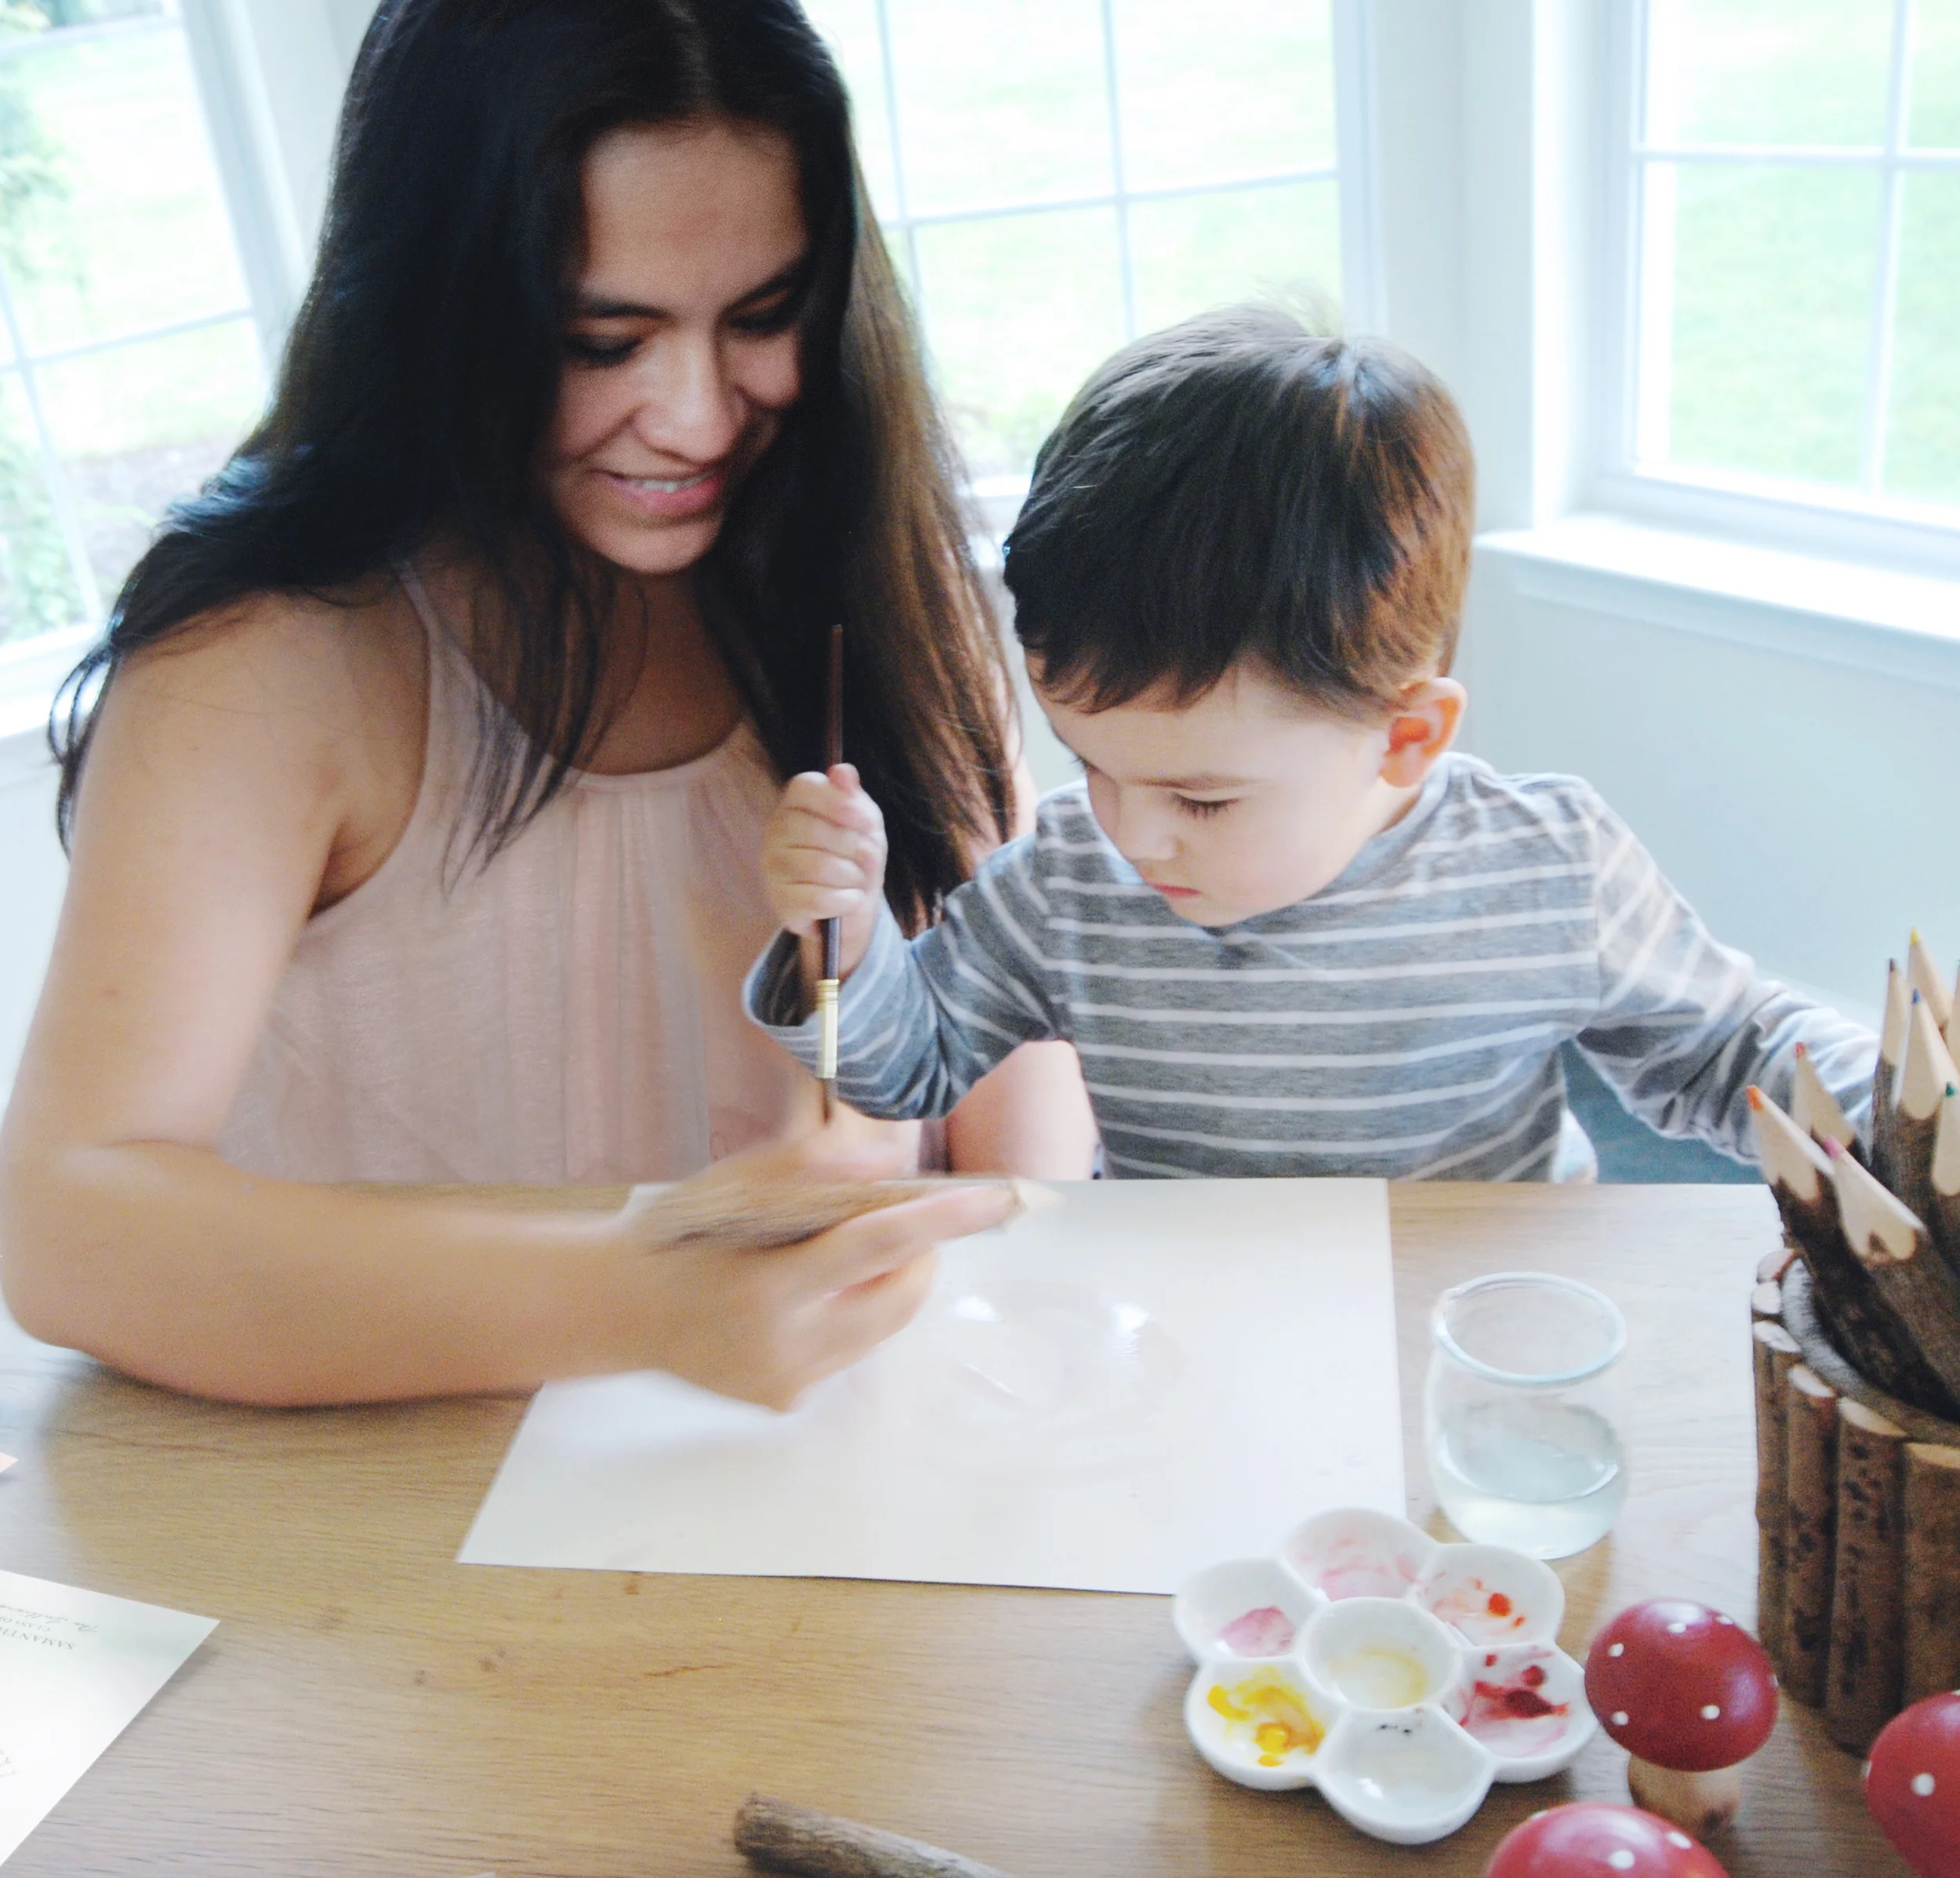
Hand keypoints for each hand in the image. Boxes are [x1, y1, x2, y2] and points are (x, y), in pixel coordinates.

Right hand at [610, 1135, 1015, 1409]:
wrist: (624, 1308)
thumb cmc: (684, 1233)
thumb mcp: (735, 1182)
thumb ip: (813, 1164)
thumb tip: (892, 1160)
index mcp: (764, 1288)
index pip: (874, 1247)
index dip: (942, 1220)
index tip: (998, 1198)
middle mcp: (782, 1348)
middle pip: (898, 1298)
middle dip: (919, 1252)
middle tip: (897, 1217)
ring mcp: (787, 1384)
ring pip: (883, 1326)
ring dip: (887, 1282)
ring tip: (842, 1252)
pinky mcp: (788, 1401)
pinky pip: (852, 1349)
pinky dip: (851, 1312)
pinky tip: (803, 1295)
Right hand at [761, 764, 885, 978]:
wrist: (852, 903)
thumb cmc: (854, 855)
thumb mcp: (864, 823)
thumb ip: (853, 797)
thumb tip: (842, 772)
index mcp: (795, 803)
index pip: (804, 787)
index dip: (836, 801)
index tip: (863, 820)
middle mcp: (775, 830)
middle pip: (814, 829)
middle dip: (853, 847)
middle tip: (866, 858)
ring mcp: (772, 866)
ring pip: (818, 866)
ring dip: (852, 876)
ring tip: (857, 880)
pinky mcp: (779, 901)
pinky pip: (818, 898)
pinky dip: (845, 900)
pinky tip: (849, 899)